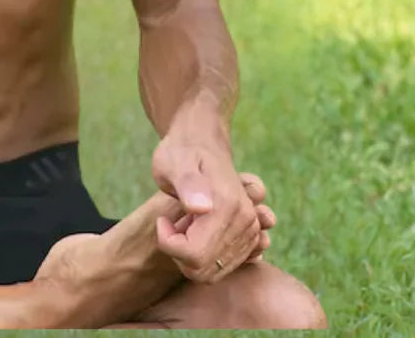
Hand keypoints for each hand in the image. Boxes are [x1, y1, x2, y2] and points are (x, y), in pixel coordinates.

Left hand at [150, 136, 274, 282]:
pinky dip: (206, 257)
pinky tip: (199, 231)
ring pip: (213, 272)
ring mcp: (251, 230)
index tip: (162, 221)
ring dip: (192, 254)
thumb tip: (200, 208)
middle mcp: (246, 222)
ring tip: (187, 224)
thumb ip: (187, 184)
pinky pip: (224, 267)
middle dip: (180, 253)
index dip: (169, 243)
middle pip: (203, 269)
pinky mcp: (250, 236)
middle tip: (174, 224)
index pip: (193, 255)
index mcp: (228, 207)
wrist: (202, 143)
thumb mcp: (174, 163)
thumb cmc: (181, 153)